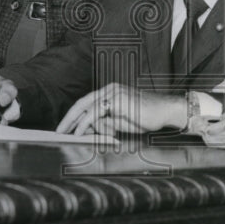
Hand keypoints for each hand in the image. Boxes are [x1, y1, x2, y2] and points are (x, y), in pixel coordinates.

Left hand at [57, 83, 185, 136]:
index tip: (66, 127)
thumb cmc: (148, 117)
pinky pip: (95, 112)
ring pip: (86, 106)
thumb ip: (106, 124)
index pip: (87, 103)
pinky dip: (84, 123)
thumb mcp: (121, 123)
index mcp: (111, 93)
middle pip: (82, 102)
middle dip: (68, 117)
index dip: (74, 115)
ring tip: (65, 133)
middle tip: (58, 130)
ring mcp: (113, 92)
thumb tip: (89, 128)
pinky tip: (78, 132)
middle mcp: (110, 90)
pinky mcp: (117, 99)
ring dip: (74, 122)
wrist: (166, 111)